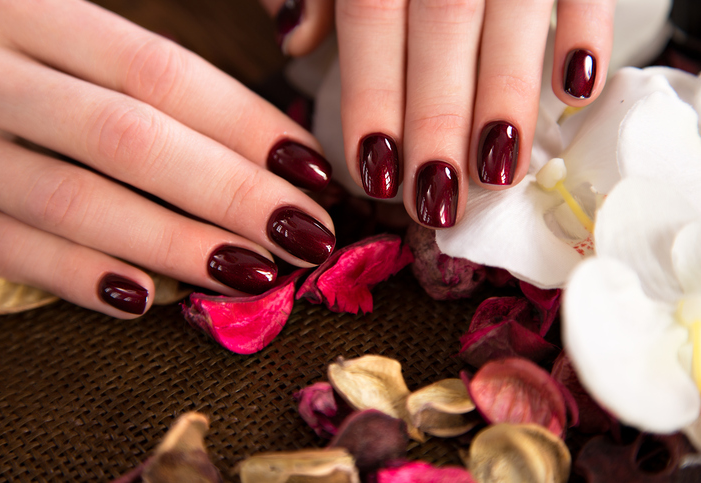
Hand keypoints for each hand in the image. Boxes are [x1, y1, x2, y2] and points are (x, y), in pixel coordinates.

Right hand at [0, 0, 335, 317]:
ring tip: (253, 273)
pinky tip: (143, 299)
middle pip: (130, 139)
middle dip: (230, 193)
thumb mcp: (54, 23)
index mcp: (29, 7)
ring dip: (172, 243)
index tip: (313, 171)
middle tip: (307, 236)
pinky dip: (73, 275)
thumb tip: (258, 139)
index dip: (245, 124)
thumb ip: (132, 68)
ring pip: (72, 200)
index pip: (160, 71)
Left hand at [261, 0, 615, 226]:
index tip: (374, 172)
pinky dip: (585, 32)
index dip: (373, 99)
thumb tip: (293, 40)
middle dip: (439, 121)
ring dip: (508, 99)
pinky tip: (576, 90)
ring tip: (499, 174)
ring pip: (512, 17)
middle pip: (441, 30)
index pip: (371, 17)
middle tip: (435, 197)